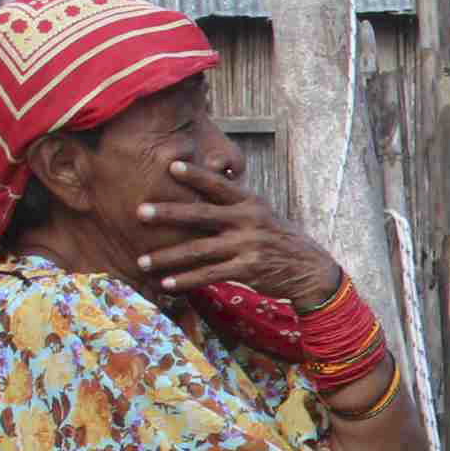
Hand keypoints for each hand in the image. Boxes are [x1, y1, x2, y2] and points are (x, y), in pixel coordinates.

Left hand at [134, 161, 345, 309]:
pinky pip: (209, 275)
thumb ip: (234, 204)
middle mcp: (248, 221)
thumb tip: (204, 186)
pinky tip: (166, 283)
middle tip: (139, 212)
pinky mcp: (247, 270)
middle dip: (168, 213)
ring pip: (199, 250)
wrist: (309, 269)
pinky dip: (185, 280)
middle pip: (201, 215)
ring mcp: (248, 246)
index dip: (196, 175)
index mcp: (250, 202)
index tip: (172, 166)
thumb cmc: (278, 239)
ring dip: (168, 257)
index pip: (219, 186)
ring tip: (143, 261)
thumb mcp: (262, 214)